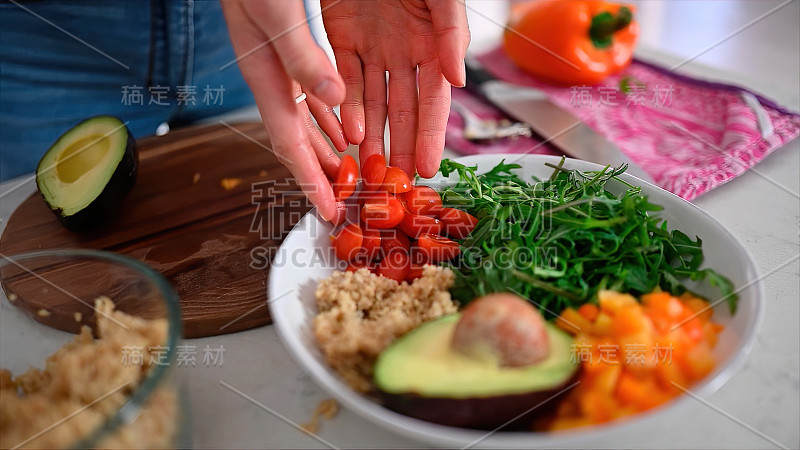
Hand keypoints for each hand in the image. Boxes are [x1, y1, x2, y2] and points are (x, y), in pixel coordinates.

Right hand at [221, 0, 348, 221]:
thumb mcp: (278, 12)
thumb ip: (304, 56)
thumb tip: (334, 100)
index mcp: (266, 76)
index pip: (289, 143)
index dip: (308, 181)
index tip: (327, 212)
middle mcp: (272, 79)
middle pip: (299, 140)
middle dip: (321, 174)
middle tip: (346, 203)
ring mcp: (280, 67)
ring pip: (308, 122)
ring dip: (329, 150)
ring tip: (351, 176)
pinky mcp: (291, 52)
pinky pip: (314, 96)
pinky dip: (332, 117)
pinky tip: (346, 127)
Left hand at [322, 0, 469, 177]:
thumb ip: (453, 33)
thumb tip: (459, 80)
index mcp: (432, 43)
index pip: (433, 100)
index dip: (430, 135)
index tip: (427, 167)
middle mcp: (403, 51)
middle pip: (403, 109)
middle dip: (401, 146)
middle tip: (397, 179)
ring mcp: (372, 47)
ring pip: (372, 101)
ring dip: (372, 135)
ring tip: (371, 166)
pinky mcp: (342, 38)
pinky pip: (345, 78)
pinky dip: (347, 107)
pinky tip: (349, 133)